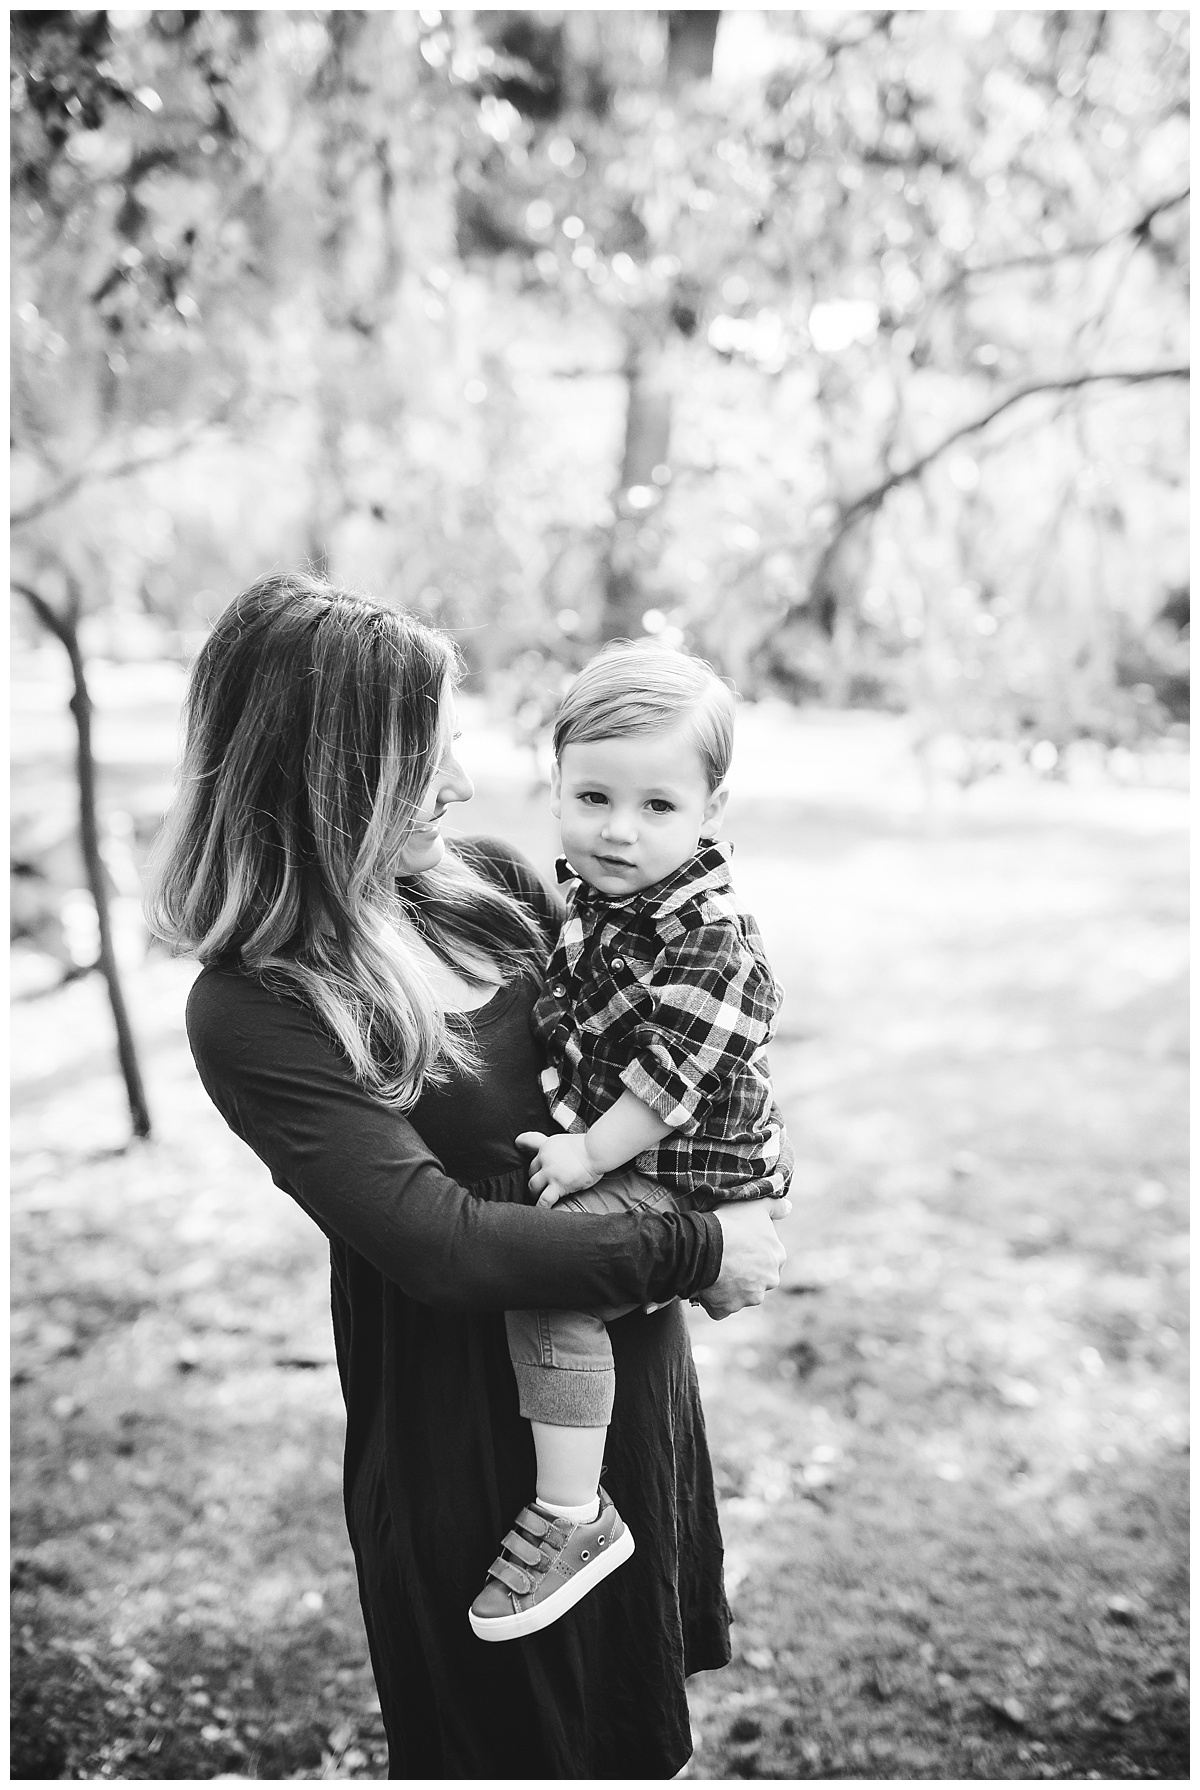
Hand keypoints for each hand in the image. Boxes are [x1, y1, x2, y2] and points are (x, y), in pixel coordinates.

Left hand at [514, 1130, 602, 1207]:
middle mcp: (545, 1159)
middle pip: (531, 1172)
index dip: (530, 1161)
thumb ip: (558, 1150)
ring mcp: (550, 1173)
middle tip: (541, 1186)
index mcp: (547, 1146)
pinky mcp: (558, 1185)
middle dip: (536, 1179)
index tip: (527, 1161)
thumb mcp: (566, 1141)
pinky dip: (542, 1206)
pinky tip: (543, 1210)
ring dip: (535, 1193)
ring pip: (533, 1186)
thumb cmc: (588, 1147)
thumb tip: (558, 1159)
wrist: (596, 1151)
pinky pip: (544, 1200)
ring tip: (539, 1198)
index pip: (530, 1150)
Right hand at [693, 1198, 789, 1320]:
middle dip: (744, 1274)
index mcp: (777, 1257)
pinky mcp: (727, 1309)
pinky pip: (720, 1308)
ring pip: (739, 1295)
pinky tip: (705, 1285)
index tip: (738, 1245)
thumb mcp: (757, 1205)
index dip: (753, 1252)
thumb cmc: (732, 1223)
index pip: (769, 1259)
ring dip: (728, 1288)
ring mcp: (749, 1298)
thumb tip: (789, 1208)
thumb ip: (776, 1206)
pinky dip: (713, 1301)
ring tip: (712, 1270)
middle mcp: (768, 1281)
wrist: (705, 1246)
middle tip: (725, 1258)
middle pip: (757, 1280)